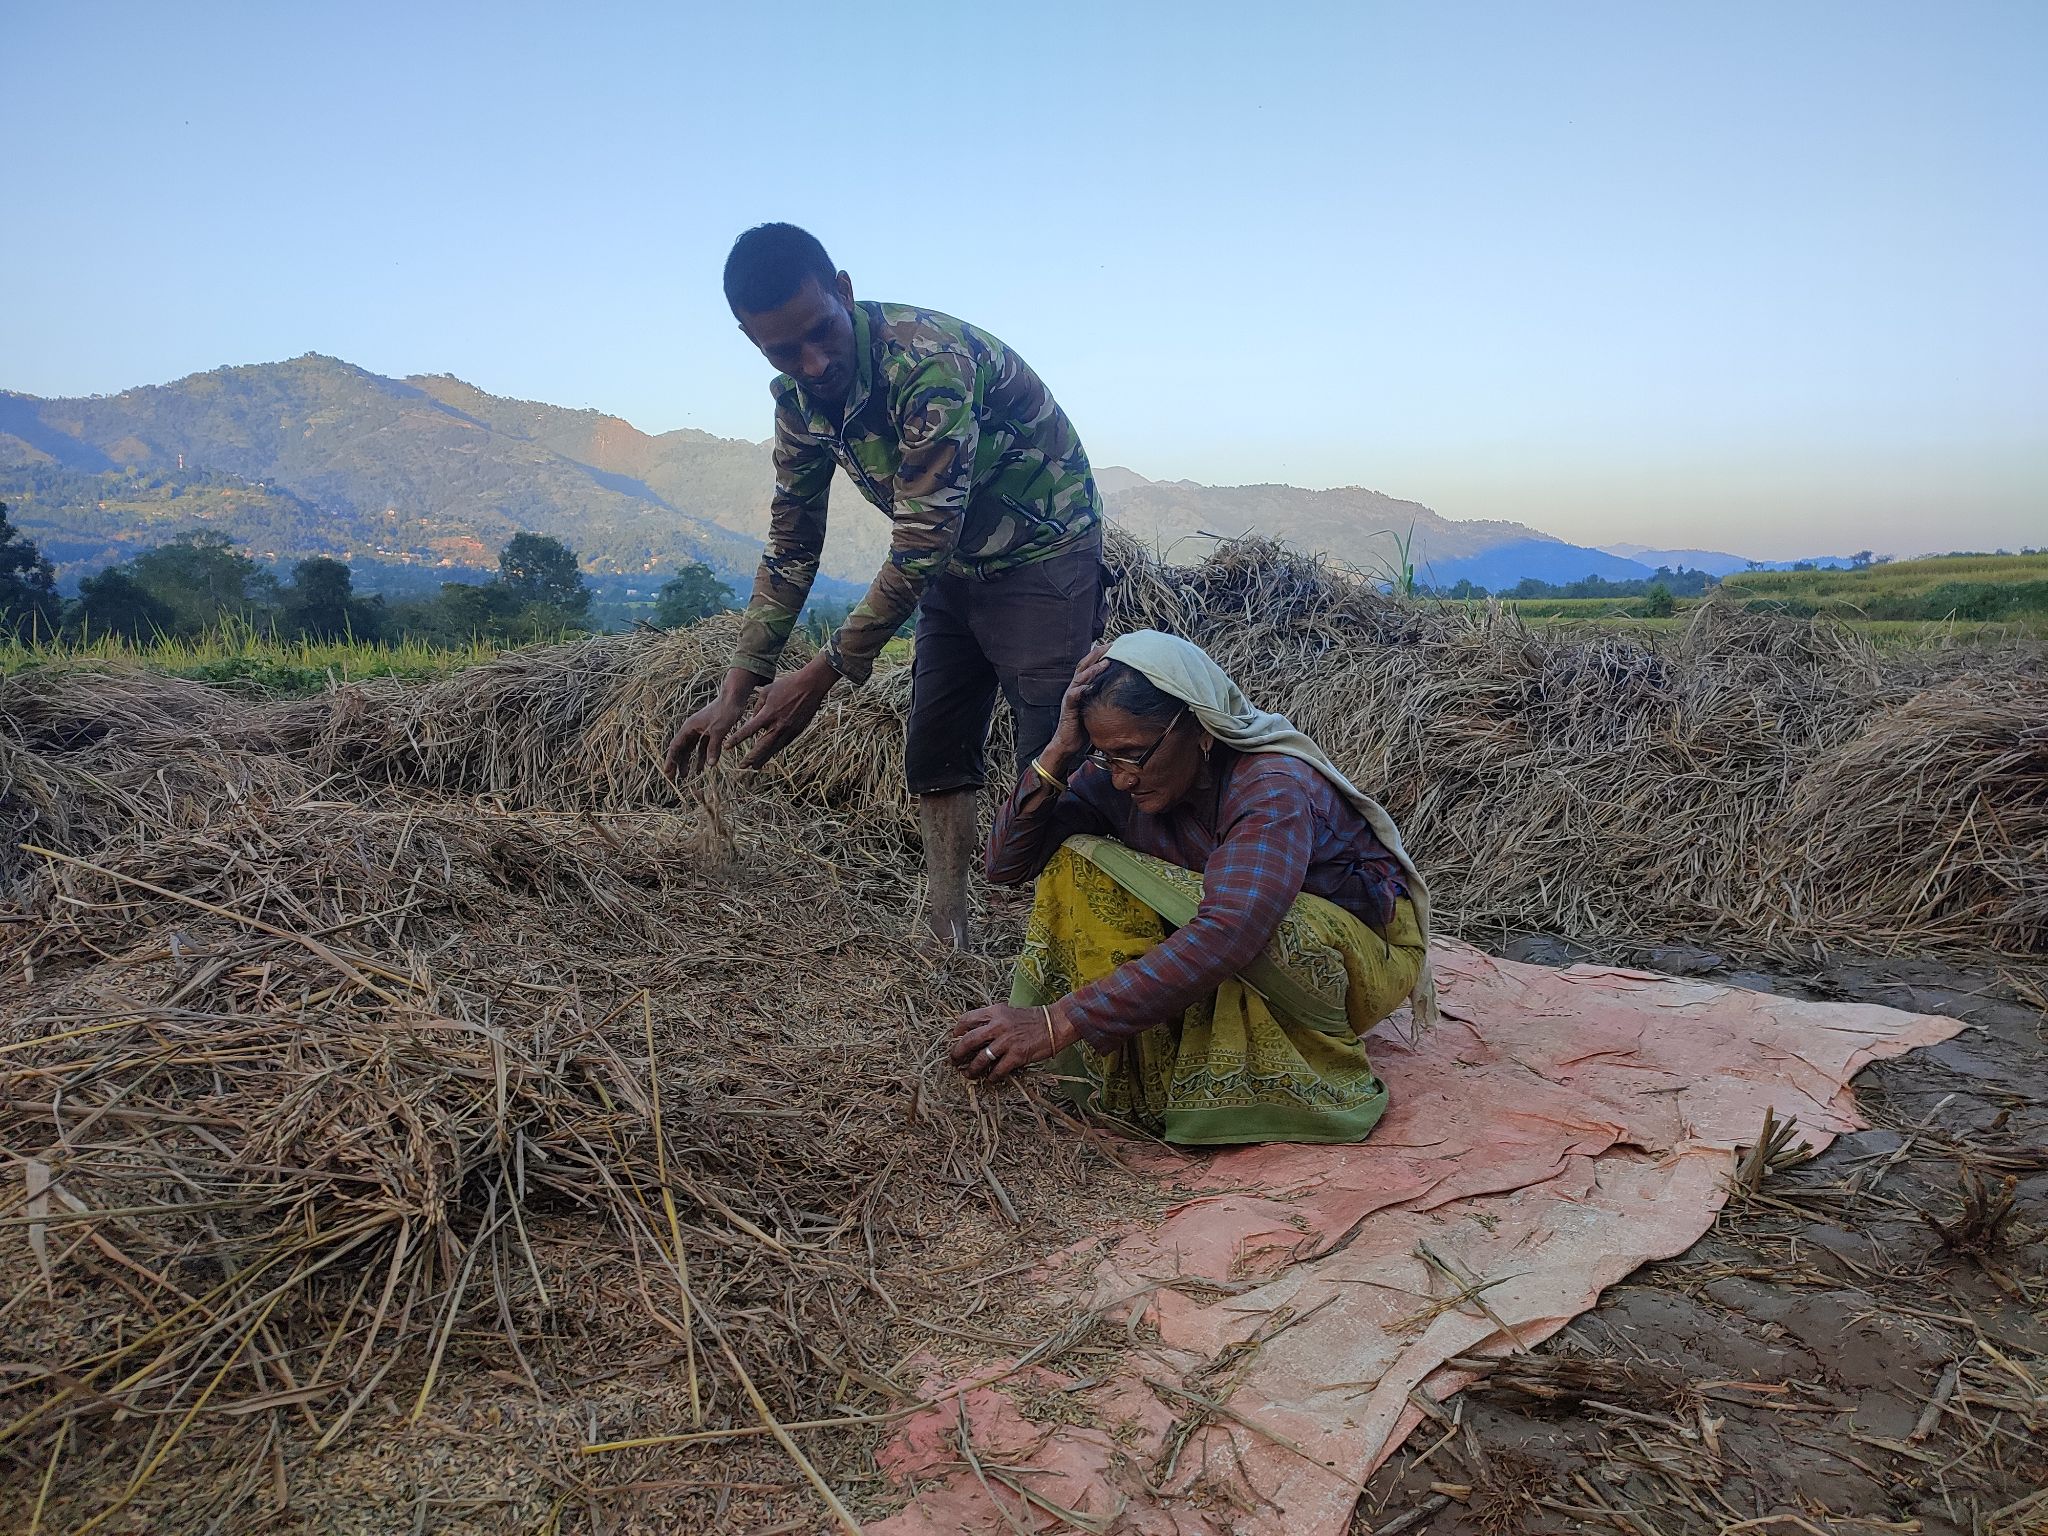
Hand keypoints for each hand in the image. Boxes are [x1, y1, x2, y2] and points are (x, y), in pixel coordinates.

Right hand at [665, 669, 760, 778]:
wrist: (733, 698)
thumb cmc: (724, 712)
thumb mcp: (719, 731)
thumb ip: (713, 748)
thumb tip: (710, 765)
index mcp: (689, 728)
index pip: (676, 747)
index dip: (671, 760)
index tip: (667, 772)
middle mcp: (692, 729)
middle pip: (681, 749)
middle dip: (677, 764)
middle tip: (674, 778)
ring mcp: (700, 730)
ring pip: (691, 749)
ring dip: (688, 762)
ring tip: (686, 776)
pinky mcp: (709, 731)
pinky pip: (702, 747)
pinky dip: (702, 757)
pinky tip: (703, 767)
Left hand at [728, 652, 838, 770]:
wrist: (811, 686)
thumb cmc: (787, 685)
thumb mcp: (766, 692)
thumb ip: (757, 707)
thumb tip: (753, 720)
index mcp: (768, 714)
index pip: (748, 730)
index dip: (736, 740)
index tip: (727, 747)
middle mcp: (778, 725)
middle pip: (762, 746)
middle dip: (751, 758)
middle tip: (742, 767)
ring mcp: (789, 730)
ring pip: (774, 749)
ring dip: (763, 758)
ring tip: (755, 767)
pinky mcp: (797, 731)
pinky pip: (783, 744)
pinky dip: (775, 750)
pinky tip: (769, 754)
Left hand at [949, 1000, 1078, 1082]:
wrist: (1055, 1024)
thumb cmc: (1032, 1018)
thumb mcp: (1009, 1011)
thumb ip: (993, 1019)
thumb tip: (977, 1032)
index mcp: (995, 1012)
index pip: (968, 1019)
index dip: (958, 1030)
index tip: (955, 1037)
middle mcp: (998, 1025)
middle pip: (969, 1040)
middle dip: (957, 1052)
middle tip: (954, 1060)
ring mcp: (1007, 1041)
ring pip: (981, 1058)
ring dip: (972, 1069)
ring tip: (968, 1074)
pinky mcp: (1017, 1055)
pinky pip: (998, 1070)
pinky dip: (992, 1077)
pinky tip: (990, 1079)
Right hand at [1043, 641, 1113, 773]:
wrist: (1068, 743)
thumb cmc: (1083, 726)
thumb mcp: (1096, 707)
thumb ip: (1103, 695)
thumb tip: (1121, 688)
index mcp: (1081, 687)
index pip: (1090, 665)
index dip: (1100, 654)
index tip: (1115, 645)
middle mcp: (1074, 688)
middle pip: (1084, 666)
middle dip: (1097, 654)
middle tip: (1111, 645)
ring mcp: (1070, 697)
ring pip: (1080, 678)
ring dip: (1092, 669)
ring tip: (1105, 662)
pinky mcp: (1068, 708)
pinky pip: (1073, 696)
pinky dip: (1081, 689)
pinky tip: (1090, 685)